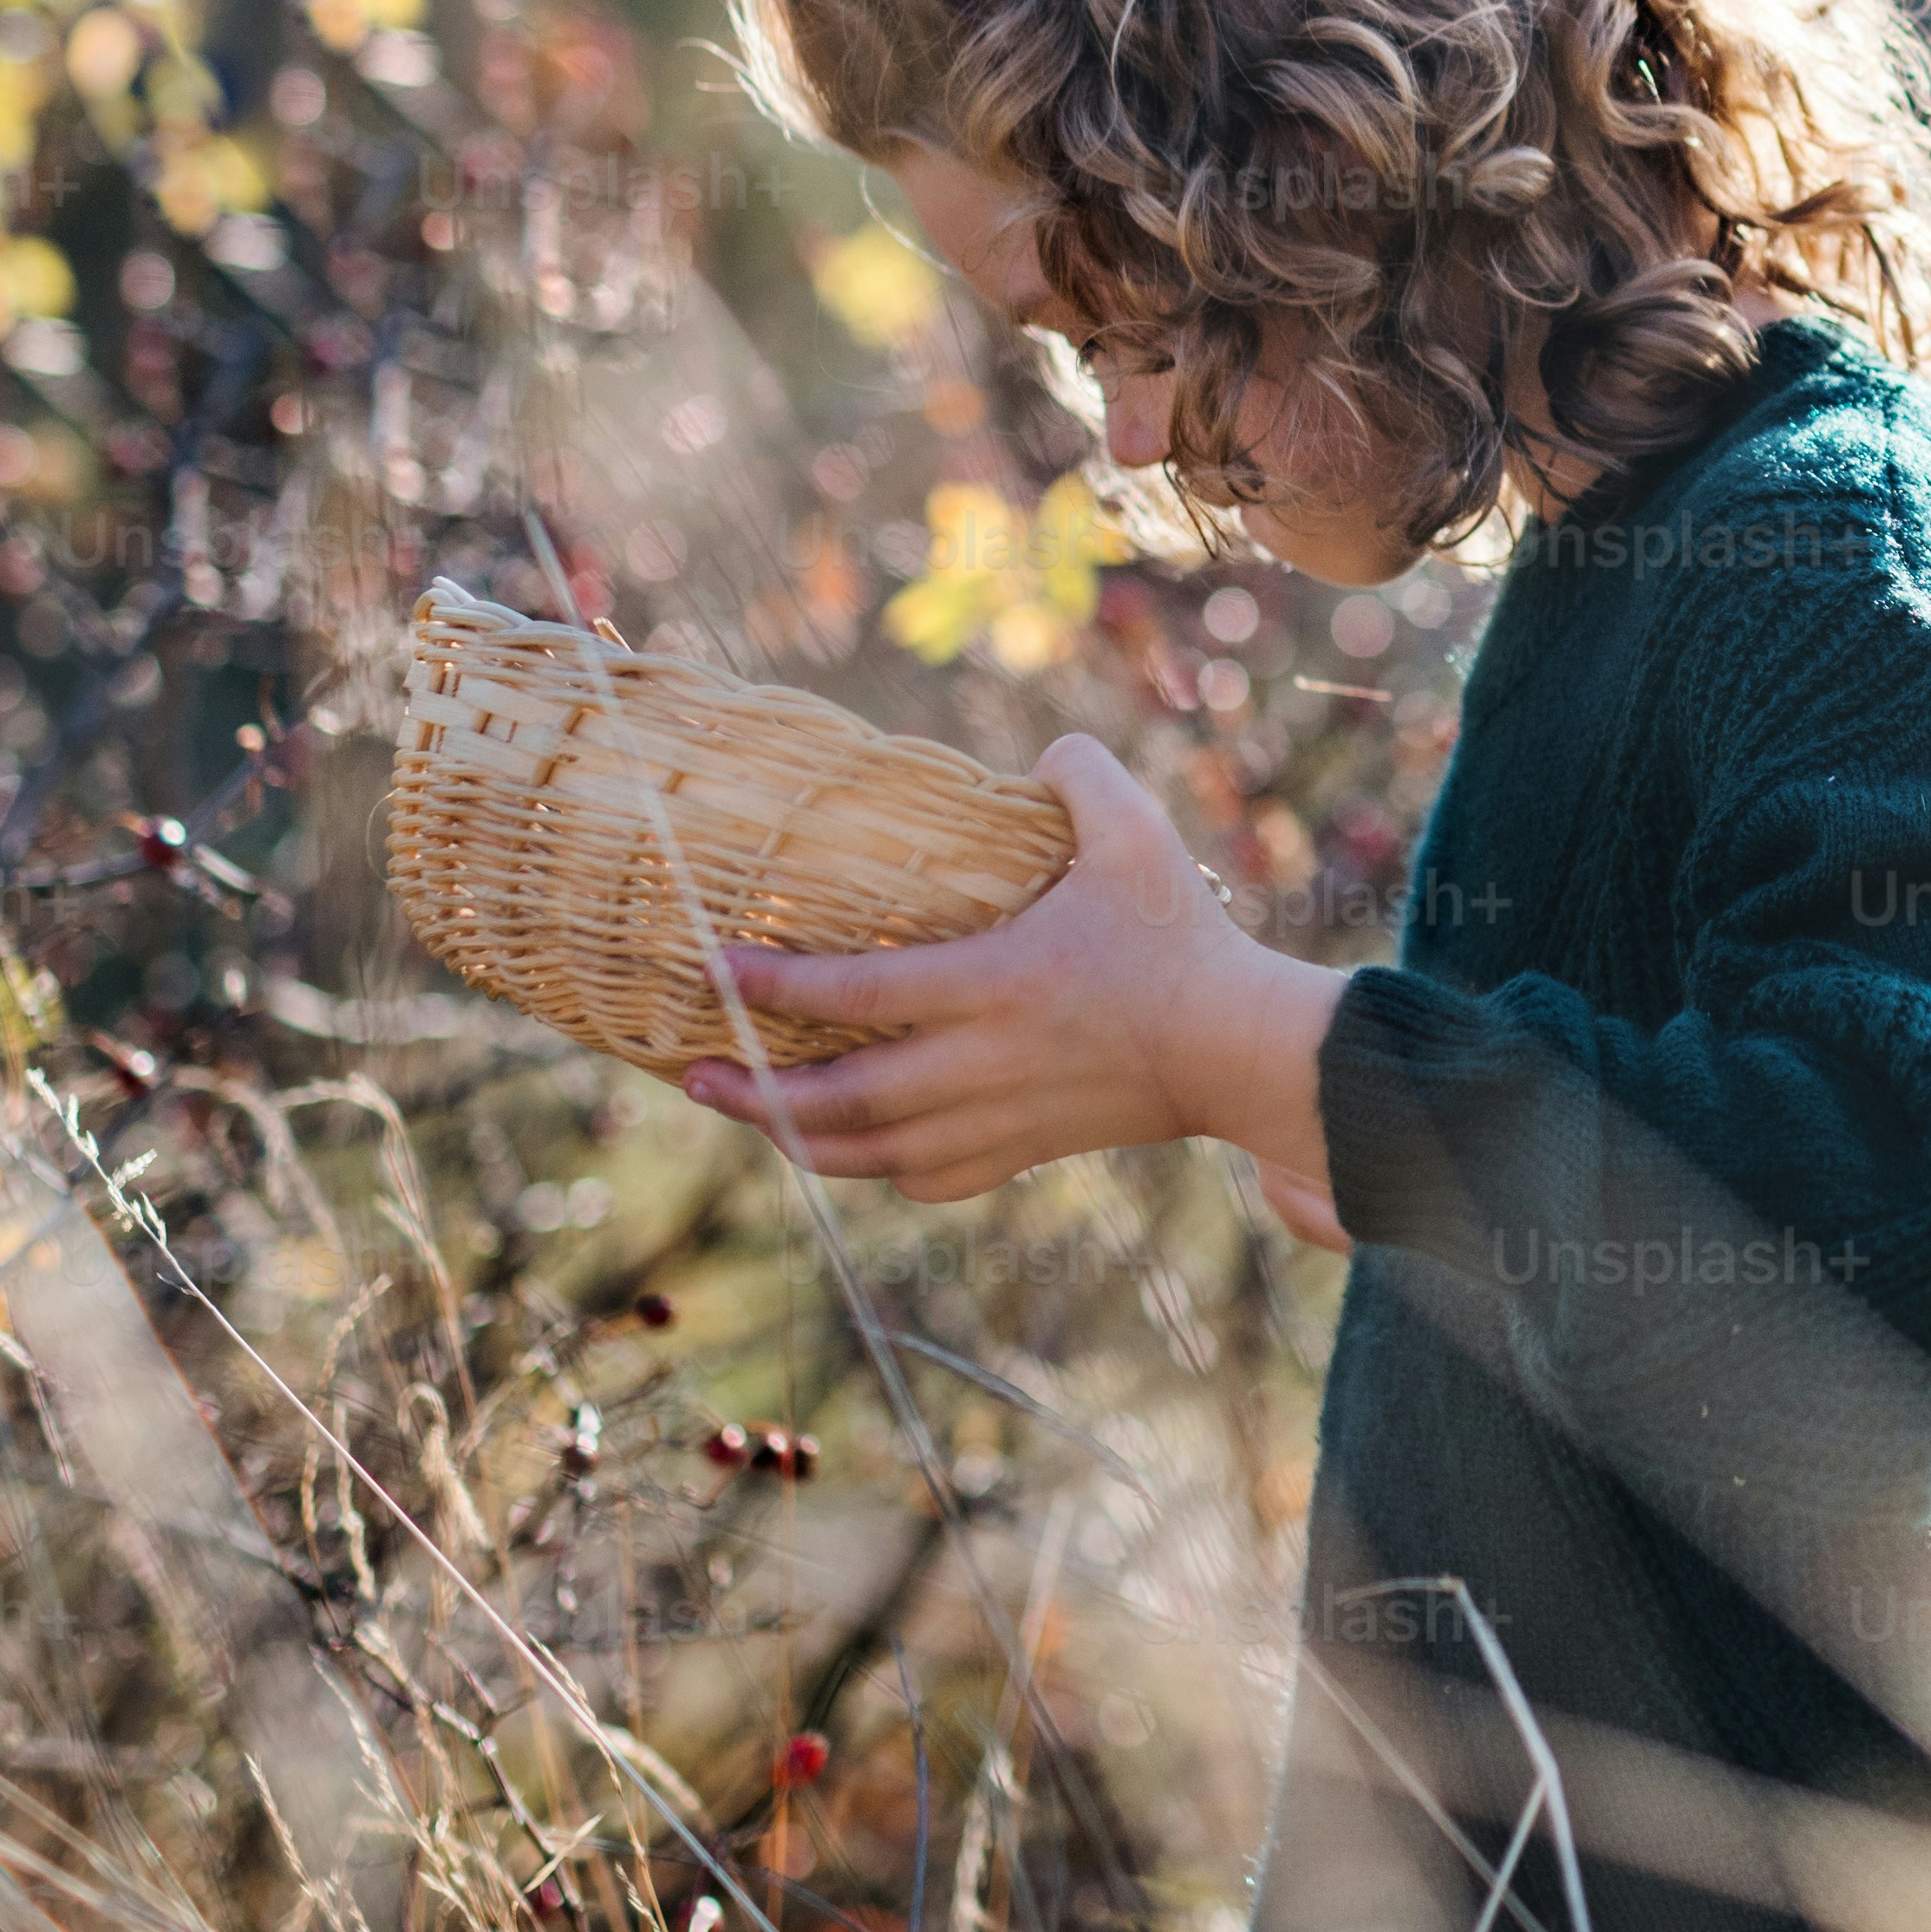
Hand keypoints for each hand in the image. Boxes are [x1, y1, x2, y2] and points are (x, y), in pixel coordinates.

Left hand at [678, 734, 1346, 1226]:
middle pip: (840, 1099)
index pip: (857, 995)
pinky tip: (853, 1149)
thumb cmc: (1183, 942)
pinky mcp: (1022, 1152)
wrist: (1238, 1053)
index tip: (717, 970)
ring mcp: (997, 1119)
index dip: (777, 988)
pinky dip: (877, 1169)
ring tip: (746, 1114)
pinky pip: (927, 1179)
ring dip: (795, 1139)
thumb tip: (1042, 752)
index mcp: (995, 985)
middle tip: (691, 1073)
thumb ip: (1084, 777)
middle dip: (753, 1091)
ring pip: (871, 1153)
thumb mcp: (1140, 837)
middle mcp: (980, 1066)